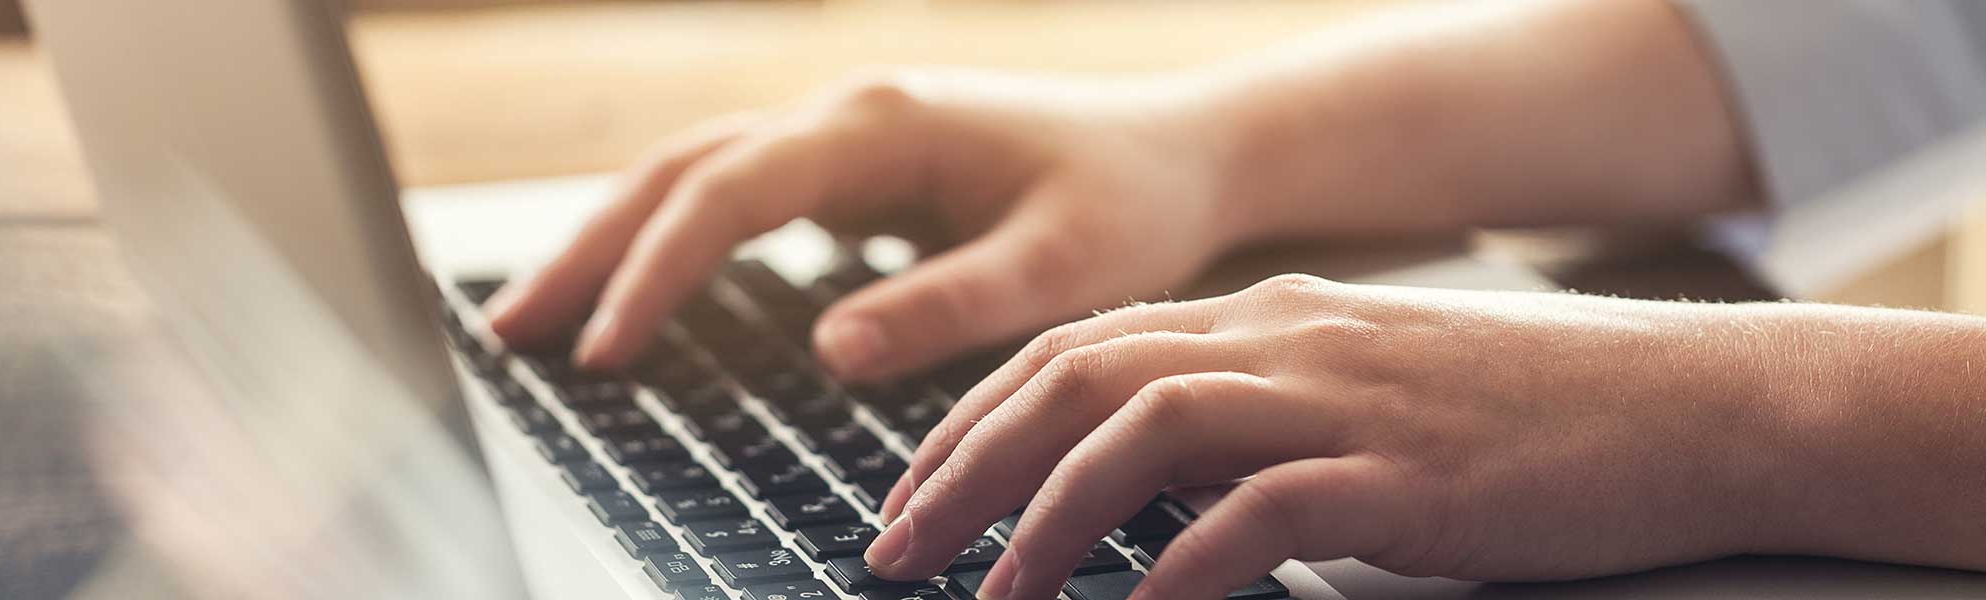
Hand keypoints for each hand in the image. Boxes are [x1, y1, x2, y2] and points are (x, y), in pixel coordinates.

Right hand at [485, 70, 1254, 378]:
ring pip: (693, 175)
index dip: (655, 273)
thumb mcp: (1059, 267)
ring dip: (612, 241)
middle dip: (589, 249)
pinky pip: (734, 196)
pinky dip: (671, 242)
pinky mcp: (854, 168)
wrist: (1184, 151)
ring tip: (537, 320)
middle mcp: (844, 114)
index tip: (604, 355)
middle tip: (509, 336)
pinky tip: (638, 297)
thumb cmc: (1131, 204)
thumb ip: (946, 306)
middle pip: (678, 171)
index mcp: (880, 125)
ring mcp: (843, 135)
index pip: (728, 192)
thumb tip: (828, 350)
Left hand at [868, 274, 1801, 597]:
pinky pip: (1259, 510)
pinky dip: (1182, 564)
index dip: (975, 420)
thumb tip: (1145, 499)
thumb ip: (1257, 422)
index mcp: (1267, 317)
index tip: (915, 493)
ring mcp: (1342, 398)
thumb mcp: (1365, 389)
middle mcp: (1285, 339)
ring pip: (1142, 433)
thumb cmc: (1526, 413)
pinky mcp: (1402, 473)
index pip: (1076, 351)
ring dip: (1045, 518)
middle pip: (1077, 382)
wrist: (1688, 404)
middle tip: (896, 551)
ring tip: (992, 598)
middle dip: (965, 468)